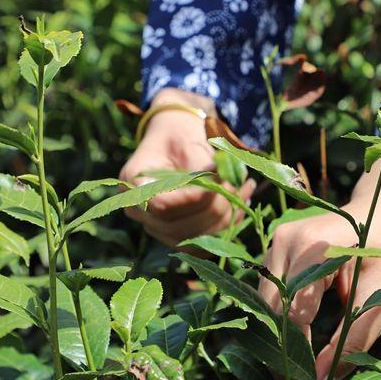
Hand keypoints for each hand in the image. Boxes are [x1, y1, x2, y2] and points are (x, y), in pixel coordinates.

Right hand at [120, 88, 254, 245]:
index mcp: (134, 183)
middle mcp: (138, 210)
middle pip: (178, 227)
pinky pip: (199, 242)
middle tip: (241, 182)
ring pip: (192, 238)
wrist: (174, 142)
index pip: (162, 206)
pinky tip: (241, 206)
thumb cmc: (179, 136)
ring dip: (226, 217)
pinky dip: (223, 227)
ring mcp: (154, 226)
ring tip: (246, 189)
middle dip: (216, 206)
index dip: (194, 199)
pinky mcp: (173, 233)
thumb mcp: (187, 142)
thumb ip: (201, 165)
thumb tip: (225, 180)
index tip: (221, 179)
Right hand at [257, 157, 380, 379]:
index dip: (297, 356)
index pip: (293, 314)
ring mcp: (278, 240)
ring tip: (297, 371)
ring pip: (264, 303)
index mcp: (316, 247)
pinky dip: (279, 319)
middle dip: (282, 352)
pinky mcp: (276, 247)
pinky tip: (295, 345)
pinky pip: (269, 292)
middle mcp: (288, 239)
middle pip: (271, 310)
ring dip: (278, 337)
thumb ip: (352, 339)